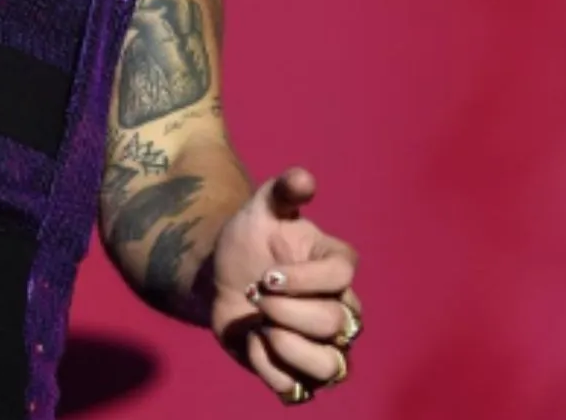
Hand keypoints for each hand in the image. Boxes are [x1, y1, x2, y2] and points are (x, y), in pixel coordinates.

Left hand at [209, 167, 361, 403]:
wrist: (223, 275)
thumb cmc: (250, 240)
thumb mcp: (261, 209)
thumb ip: (283, 191)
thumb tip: (303, 177)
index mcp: (335, 267)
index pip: (343, 278)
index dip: (304, 279)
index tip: (267, 274)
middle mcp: (341, 309)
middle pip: (336, 323)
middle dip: (287, 310)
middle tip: (257, 294)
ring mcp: (324, 346)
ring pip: (332, 367)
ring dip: (289, 348)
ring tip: (262, 327)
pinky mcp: (300, 374)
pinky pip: (297, 389)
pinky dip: (268, 369)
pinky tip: (252, 342)